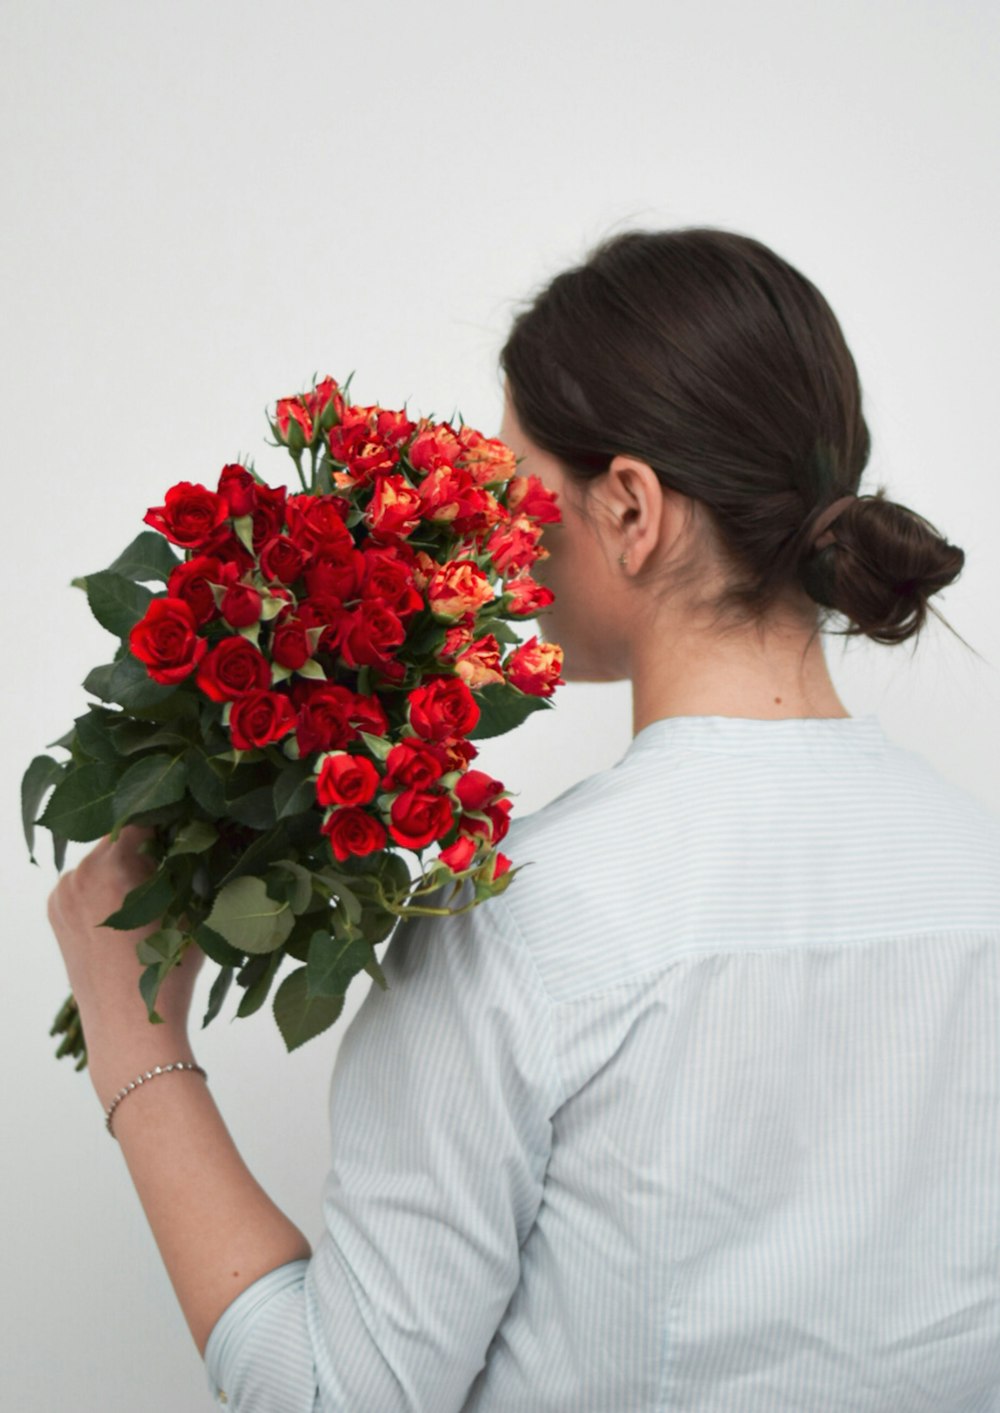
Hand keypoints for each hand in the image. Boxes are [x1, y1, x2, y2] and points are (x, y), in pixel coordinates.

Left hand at [47, 825, 204, 1090]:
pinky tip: (135, 907)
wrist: (128, 1031)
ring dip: (130, 864)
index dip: (173, 819)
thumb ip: (196, 867)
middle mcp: (77, 873)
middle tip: (181, 858)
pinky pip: (88, 882)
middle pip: (121, 837)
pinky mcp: (57, 913)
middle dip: (151, 843)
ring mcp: (62, 894)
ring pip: (103, 860)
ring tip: (159, 888)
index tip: (194, 826)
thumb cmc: (168, 973)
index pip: (144, 818)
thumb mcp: (194, 911)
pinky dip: (111, 885)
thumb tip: (207, 832)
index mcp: (109, 866)